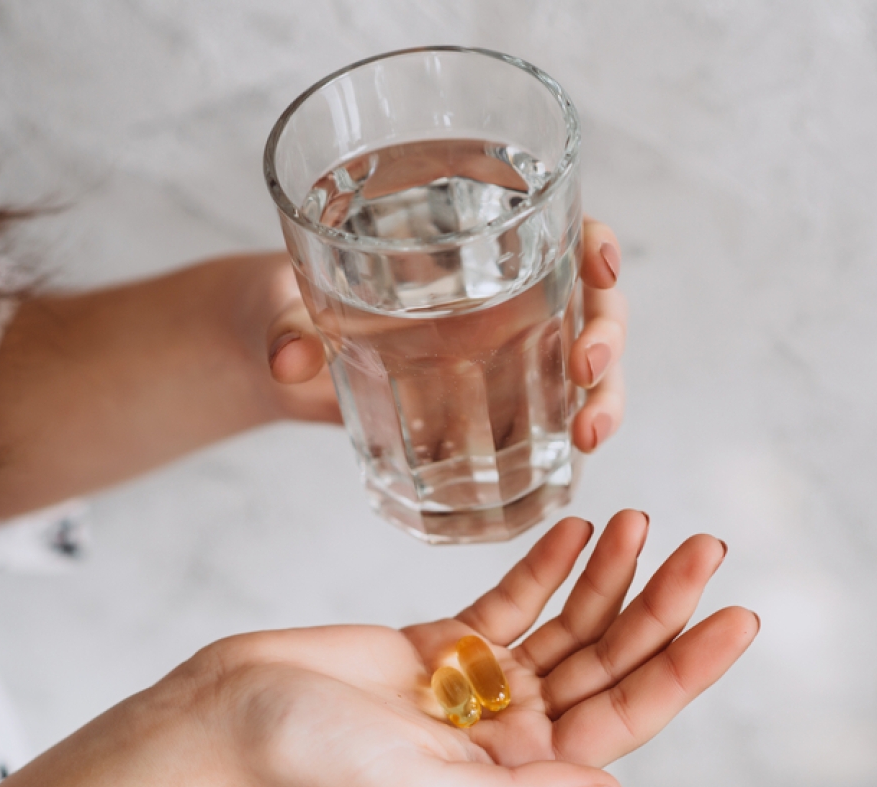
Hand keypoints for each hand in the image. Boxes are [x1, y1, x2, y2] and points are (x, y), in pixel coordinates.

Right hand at [187, 510, 754, 786]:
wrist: (224, 719)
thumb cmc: (309, 767)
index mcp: (514, 775)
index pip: (623, 718)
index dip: (683, 668)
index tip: (736, 617)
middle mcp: (506, 732)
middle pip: (606, 661)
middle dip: (660, 606)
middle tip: (707, 546)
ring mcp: (474, 684)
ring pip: (566, 624)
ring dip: (609, 575)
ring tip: (646, 520)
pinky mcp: (437, 643)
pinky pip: (509, 599)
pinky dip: (546, 564)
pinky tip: (581, 527)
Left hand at [258, 217, 628, 452]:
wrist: (270, 351)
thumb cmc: (279, 301)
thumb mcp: (277, 304)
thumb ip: (286, 326)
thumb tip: (289, 359)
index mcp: (461, 241)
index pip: (555, 222)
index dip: (594, 240)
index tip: (600, 266)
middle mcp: (497, 291)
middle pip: (588, 299)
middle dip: (606, 334)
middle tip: (587, 370)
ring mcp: (500, 350)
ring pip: (582, 364)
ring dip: (603, 398)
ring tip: (587, 437)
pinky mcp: (486, 405)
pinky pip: (544, 419)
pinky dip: (563, 445)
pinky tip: (566, 474)